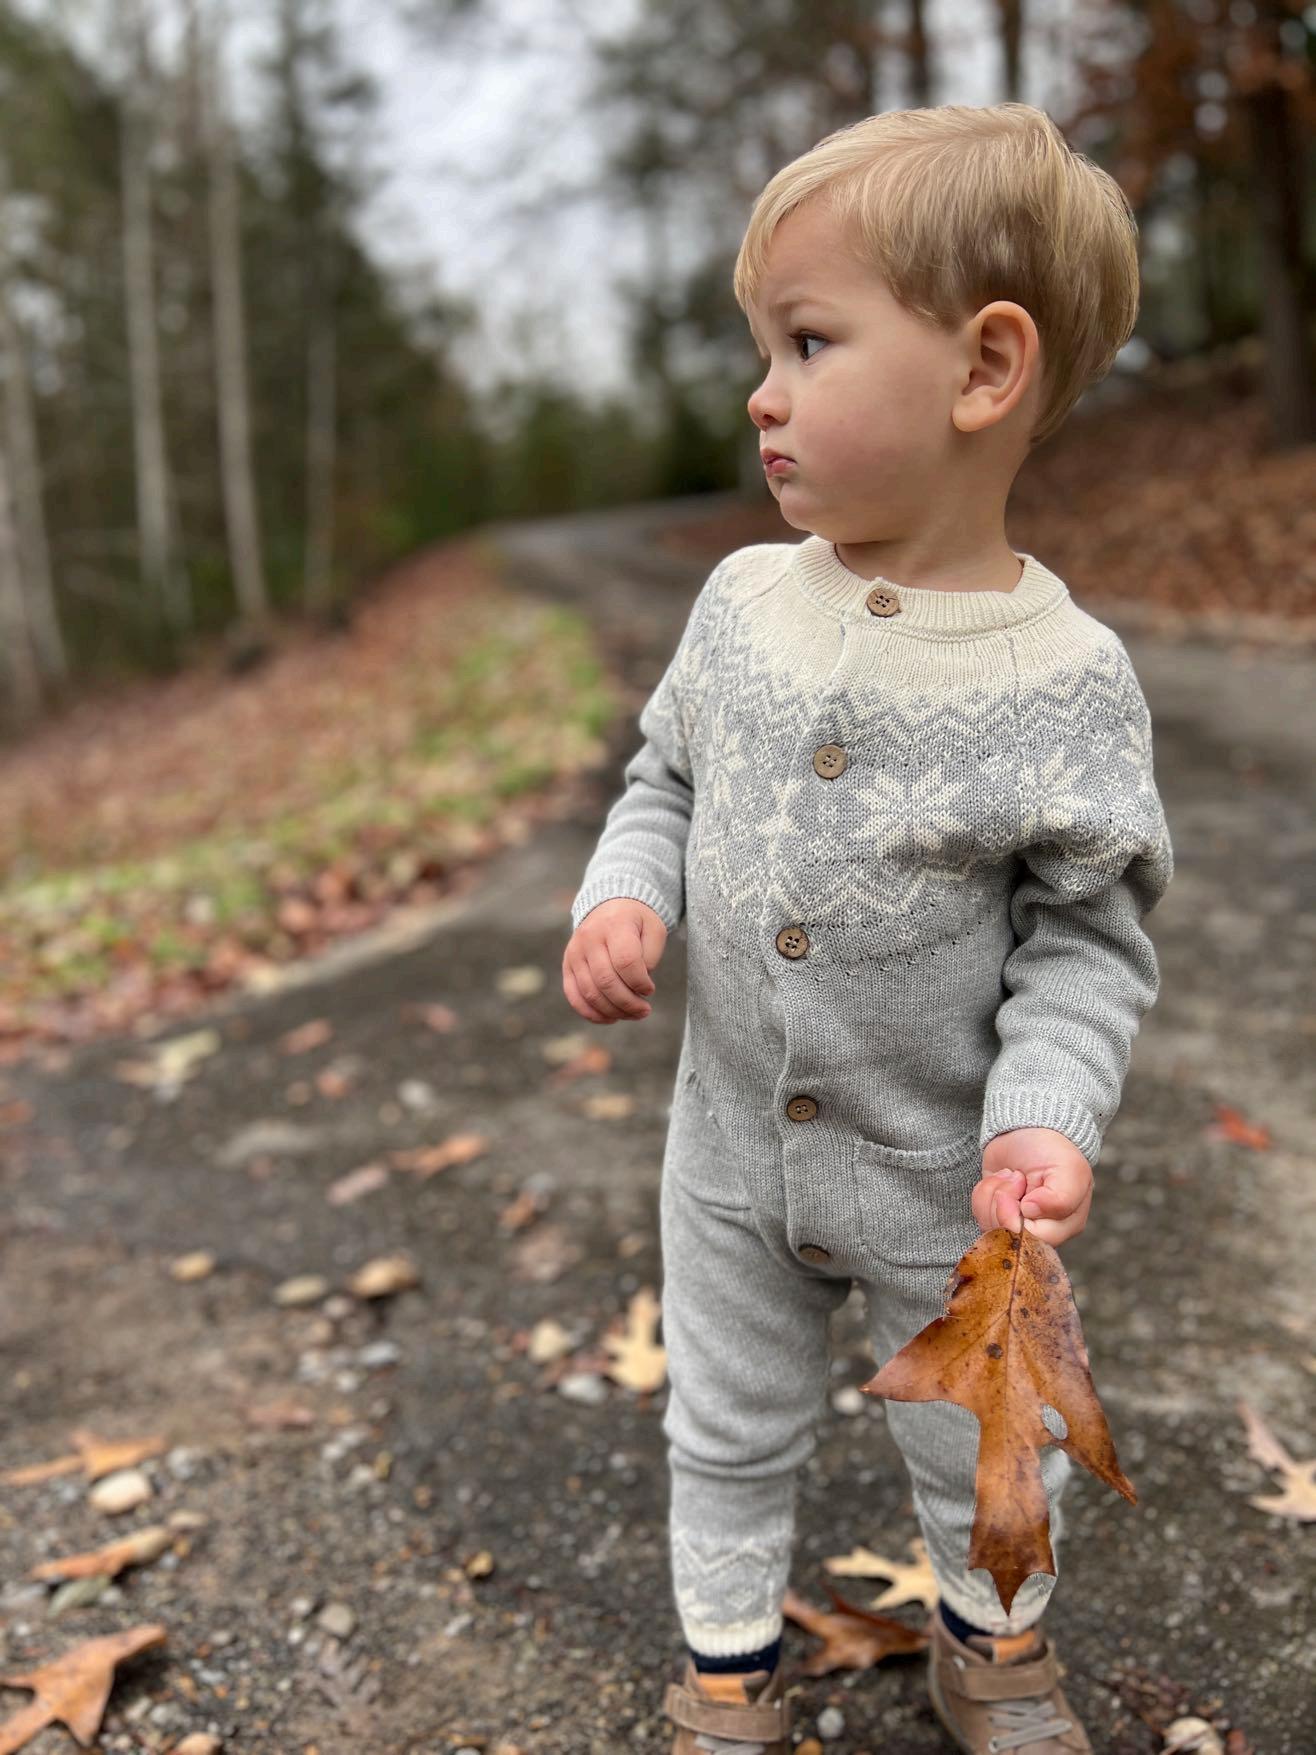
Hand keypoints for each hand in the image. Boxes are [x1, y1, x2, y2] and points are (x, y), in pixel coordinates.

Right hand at [562, 899, 666, 1023]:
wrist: (610, 906)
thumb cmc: (637, 922)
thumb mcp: (654, 929)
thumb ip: (650, 956)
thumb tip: (638, 986)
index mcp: (615, 924)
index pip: (625, 962)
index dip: (640, 983)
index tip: (650, 989)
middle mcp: (590, 938)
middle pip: (606, 981)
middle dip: (628, 1003)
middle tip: (645, 1011)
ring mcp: (575, 952)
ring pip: (590, 992)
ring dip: (613, 1011)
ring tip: (632, 1014)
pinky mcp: (568, 965)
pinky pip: (574, 996)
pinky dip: (592, 1013)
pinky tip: (611, 1018)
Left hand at [973, 1127, 1093, 1247]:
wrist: (1029, 1130)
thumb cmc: (1053, 1150)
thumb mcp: (1068, 1170)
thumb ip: (1059, 1199)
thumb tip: (1029, 1213)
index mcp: (1063, 1226)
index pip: (1032, 1240)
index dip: (1015, 1216)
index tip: (1019, 1185)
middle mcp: (1039, 1230)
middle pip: (1006, 1236)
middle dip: (1002, 1200)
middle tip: (1016, 1177)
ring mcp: (1014, 1223)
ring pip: (989, 1225)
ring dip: (993, 1192)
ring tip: (1011, 1175)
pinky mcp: (995, 1212)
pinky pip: (979, 1213)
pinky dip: (984, 1191)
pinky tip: (1001, 1179)